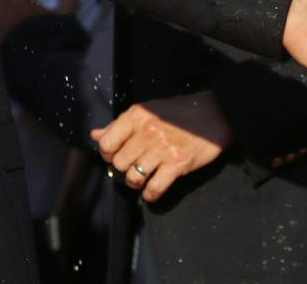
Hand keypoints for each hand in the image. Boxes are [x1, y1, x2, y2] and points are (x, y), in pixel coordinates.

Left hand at [91, 92, 231, 202]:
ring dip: (134, 183)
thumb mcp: (145, 111)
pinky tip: (150, 192)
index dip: (107, 153)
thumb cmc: (176, 113)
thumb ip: (119, 125)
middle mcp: (146, 132)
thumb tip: (94, 134)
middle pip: (119, 162)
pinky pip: (155, 187)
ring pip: (133, 176)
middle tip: (129, 168)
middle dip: (121, 169)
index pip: (106, 142)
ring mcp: (162, 149)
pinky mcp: (178, 164)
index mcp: (136, 116)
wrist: (212, 113)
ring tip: (139, 180)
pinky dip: (150, 194)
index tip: (114, 156)